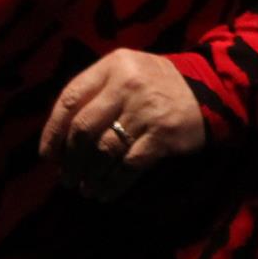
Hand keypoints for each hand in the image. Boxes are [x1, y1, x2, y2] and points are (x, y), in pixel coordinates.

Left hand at [38, 47, 207, 201]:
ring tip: (84, 188)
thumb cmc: (156, 84)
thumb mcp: (125, 72)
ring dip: (90, 174)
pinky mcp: (163, 135)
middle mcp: (127, 85)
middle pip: (84, 128)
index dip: (53, 131)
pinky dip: (113, 183)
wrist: (210, 90)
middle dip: (70, 158)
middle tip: (66, 178)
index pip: (70, 99)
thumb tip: (60, 136)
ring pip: (104, 150)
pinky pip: (129, 165)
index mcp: (111, 66)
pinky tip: (105, 192)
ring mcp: (146, 110)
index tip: (47, 156)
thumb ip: (95, 92)